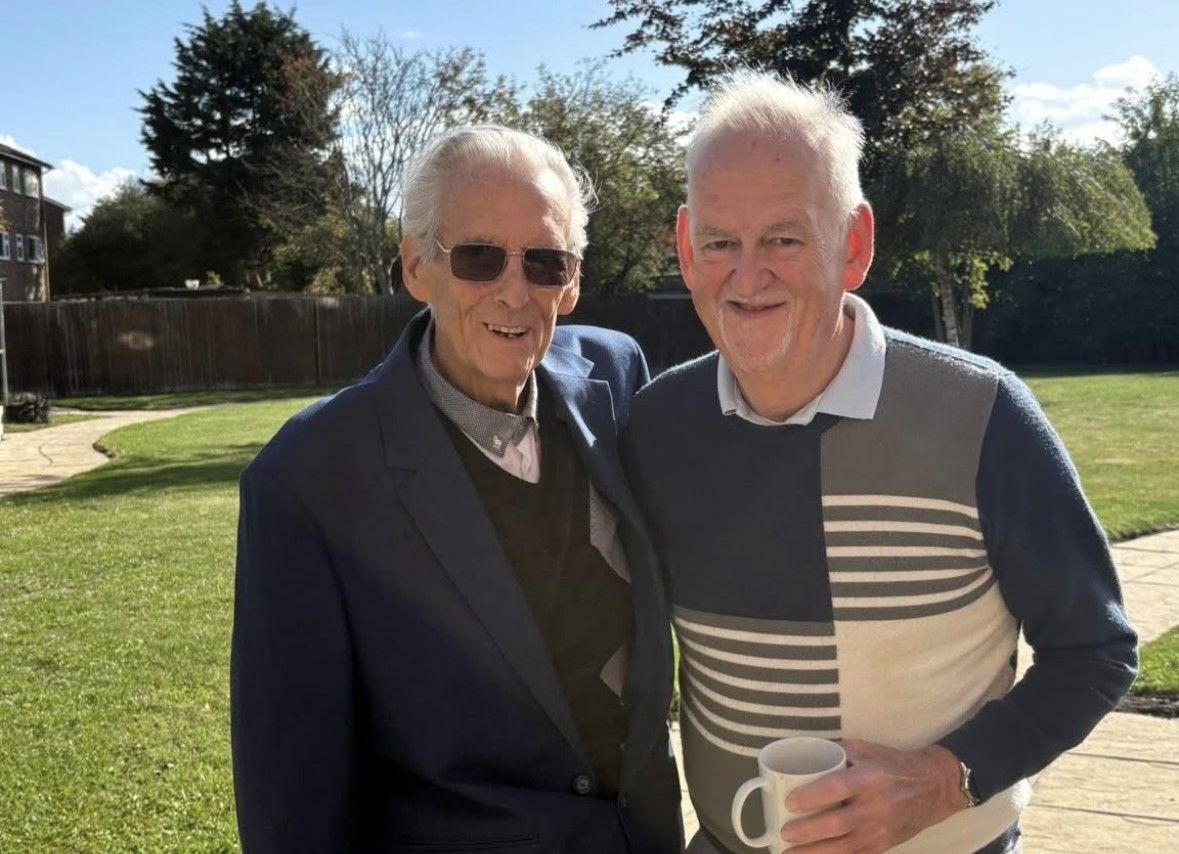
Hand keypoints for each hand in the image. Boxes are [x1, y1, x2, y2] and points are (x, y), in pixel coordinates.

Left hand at [776, 740, 966, 852]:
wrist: (933, 787)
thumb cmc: (892, 764)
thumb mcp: (864, 749)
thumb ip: (834, 752)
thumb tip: (799, 754)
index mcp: (869, 778)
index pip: (837, 788)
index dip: (812, 797)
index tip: (789, 802)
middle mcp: (875, 807)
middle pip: (837, 824)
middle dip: (808, 831)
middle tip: (784, 832)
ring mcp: (880, 830)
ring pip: (844, 847)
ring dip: (814, 853)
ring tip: (788, 853)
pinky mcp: (882, 845)